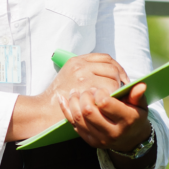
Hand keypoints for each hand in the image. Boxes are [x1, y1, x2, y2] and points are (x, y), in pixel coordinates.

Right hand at [7, 53, 130, 141]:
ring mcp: (83, 76)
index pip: (104, 58)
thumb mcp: (69, 79)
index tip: (121, 77)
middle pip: (111, 66)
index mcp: (76, 61)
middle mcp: (80, 65)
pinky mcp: (86, 88)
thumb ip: (86, 73)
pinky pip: (110, 88)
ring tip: (117, 96)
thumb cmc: (57, 98)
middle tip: (124, 88)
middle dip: (121, 77)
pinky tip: (111, 102)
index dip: (116, 67)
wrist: (44, 110)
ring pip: (112, 77)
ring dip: (118, 87)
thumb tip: (110, 75)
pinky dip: (114, 95)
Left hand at [59, 82, 153, 168]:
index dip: (99, 93)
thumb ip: (137, 95)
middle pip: (88, 112)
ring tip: (76, 92)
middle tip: (87, 90)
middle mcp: (113, 132)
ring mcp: (100, 138)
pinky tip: (64, 99)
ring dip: (74, 102)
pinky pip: (73, 124)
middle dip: (85, 97)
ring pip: (79, 118)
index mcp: (127, 121)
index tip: (100, 89)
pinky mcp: (90, 141)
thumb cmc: (134, 116)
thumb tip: (140, 85)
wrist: (130, 139)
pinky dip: (66, 110)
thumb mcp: (140, 106)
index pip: (105, 104)